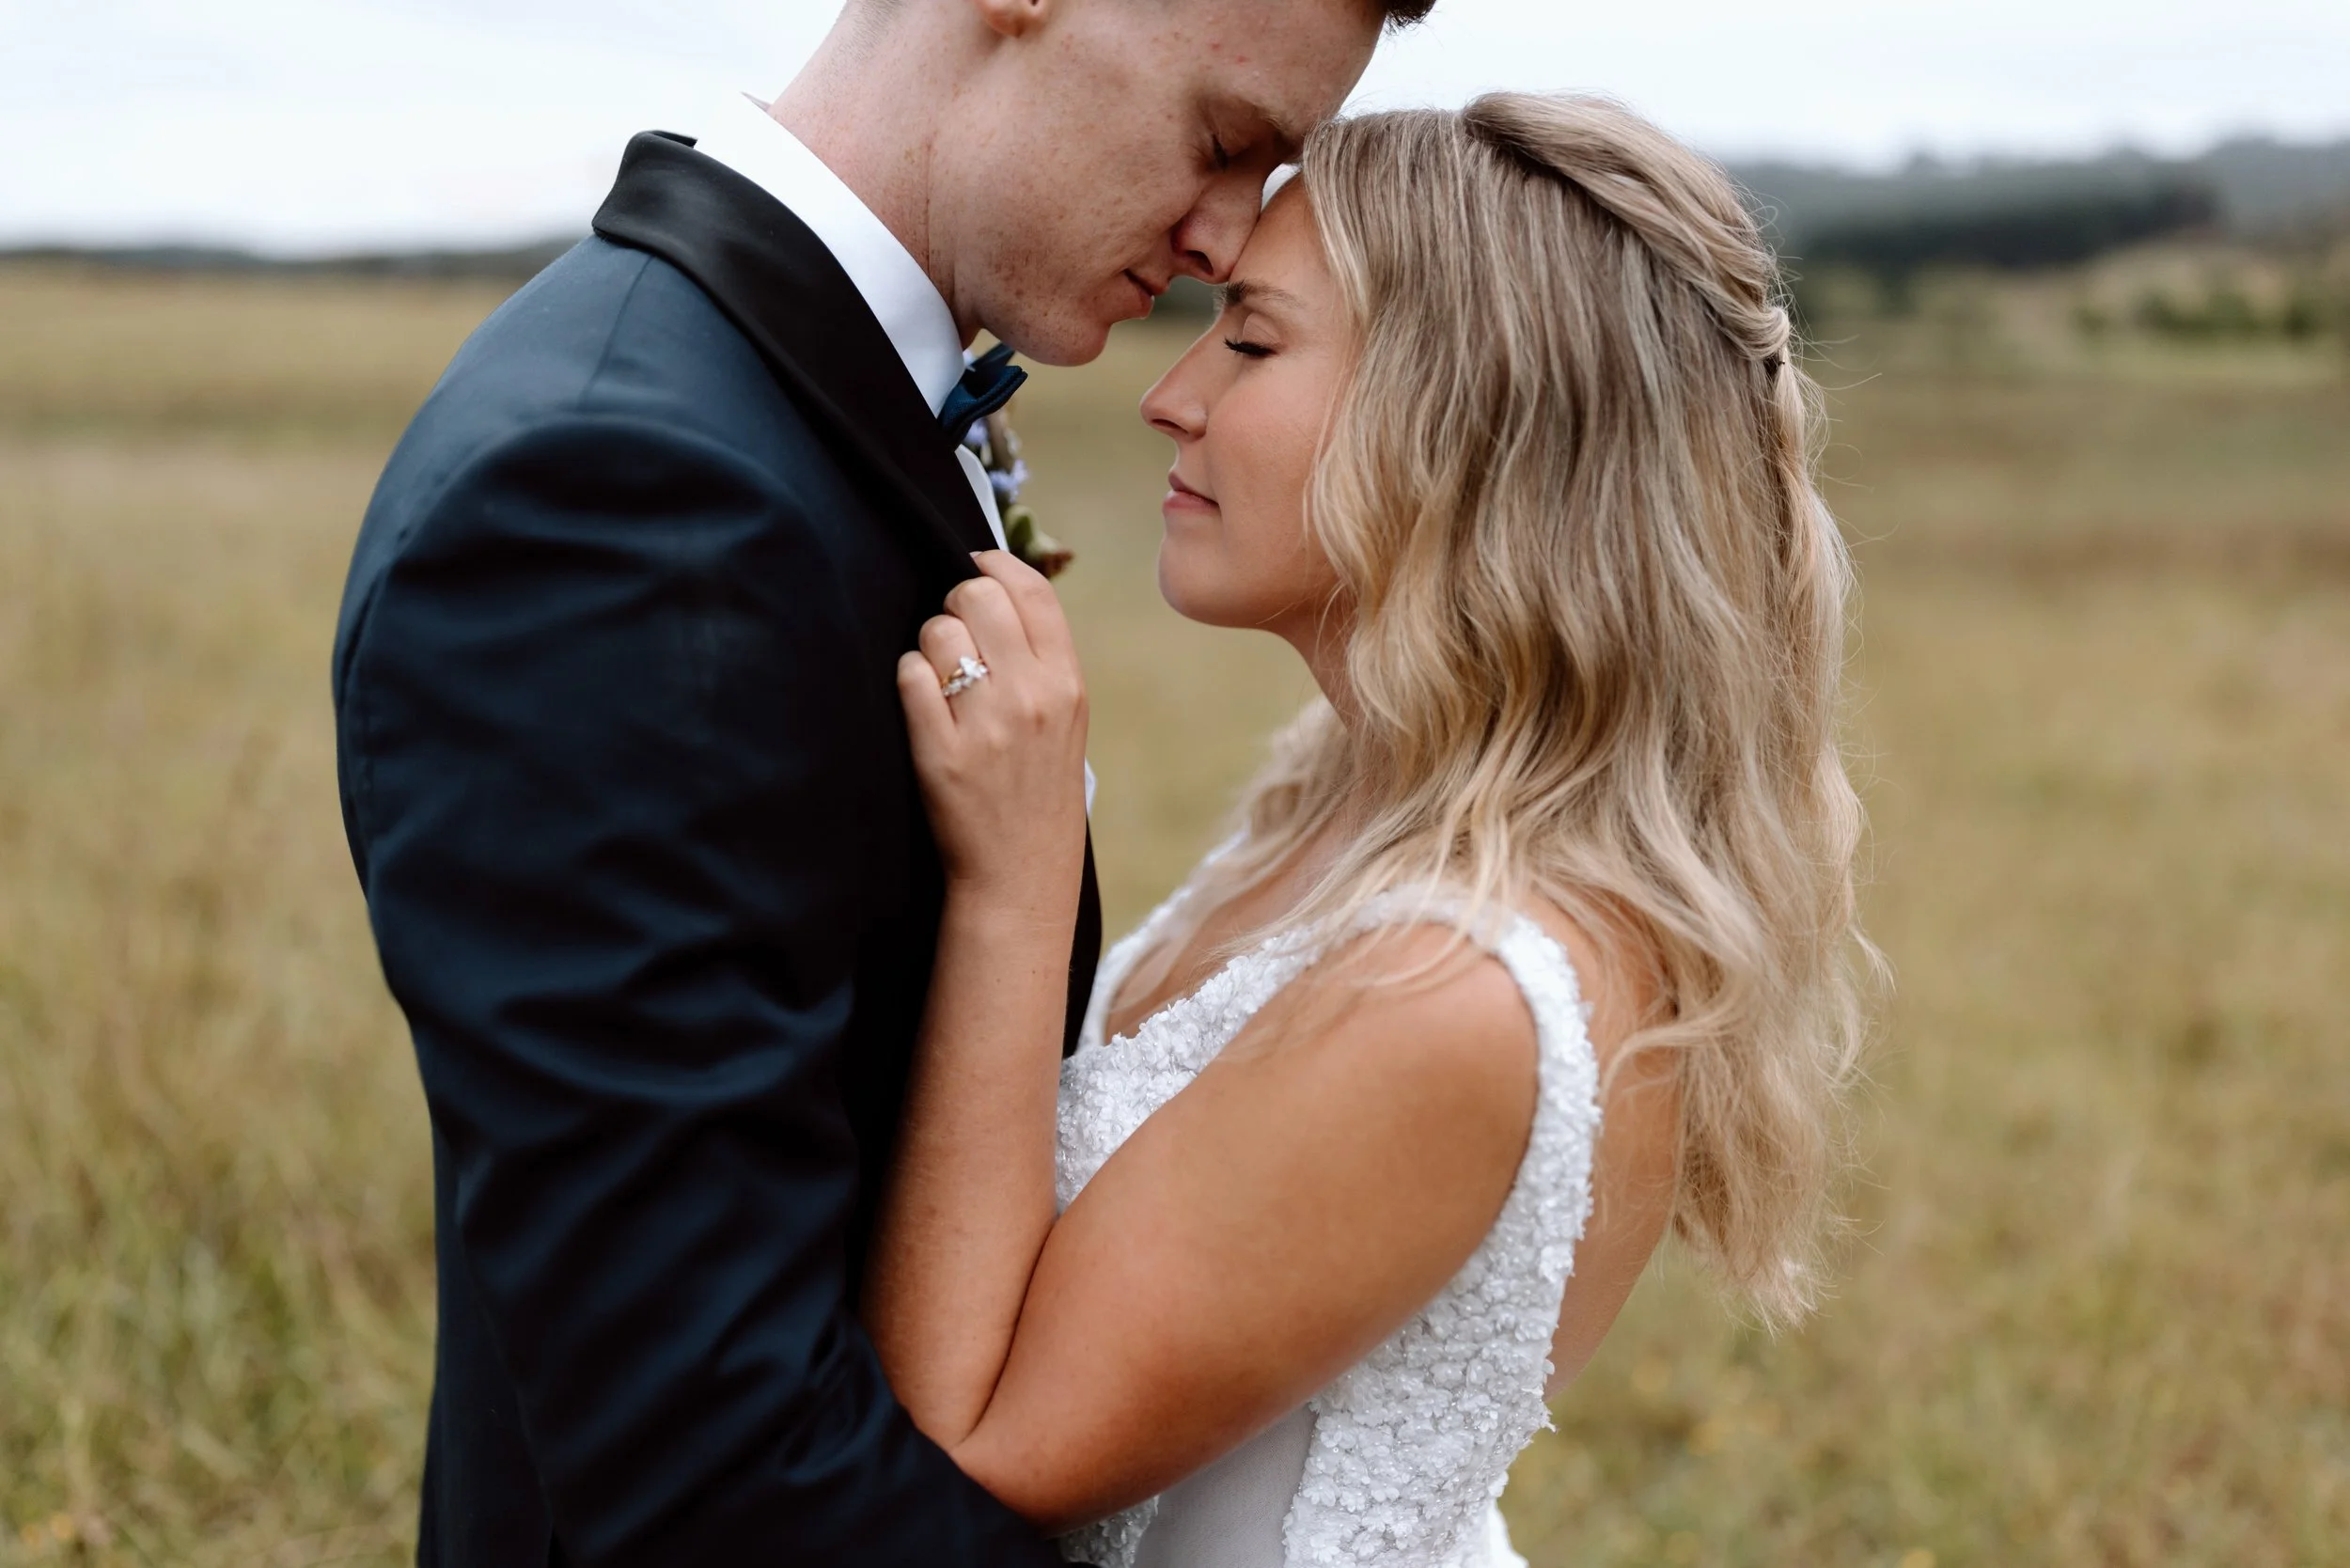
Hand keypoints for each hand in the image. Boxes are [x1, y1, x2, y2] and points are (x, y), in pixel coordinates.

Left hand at [897, 551, 1089, 917]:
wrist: (1021, 872)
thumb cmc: (1039, 790)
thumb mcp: (1065, 718)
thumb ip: (1040, 657)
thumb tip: (995, 589)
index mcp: (1067, 683)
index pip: (1030, 589)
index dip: (994, 564)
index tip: (975, 565)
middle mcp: (1031, 697)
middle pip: (976, 596)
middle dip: (955, 606)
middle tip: (955, 636)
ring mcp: (985, 725)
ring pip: (937, 633)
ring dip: (929, 648)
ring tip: (942, 681)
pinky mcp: (940, 753)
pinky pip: (910, 676)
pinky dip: (909, 681)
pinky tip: (924, 706)